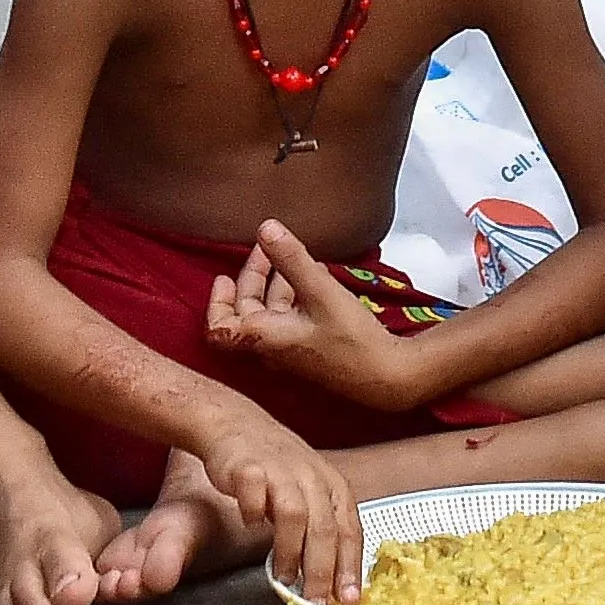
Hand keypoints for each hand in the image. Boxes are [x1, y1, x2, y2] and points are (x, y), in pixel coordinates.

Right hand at [199, 417, 364, 604]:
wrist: (234, 424)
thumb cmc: (275, 465)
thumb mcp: (309, 492)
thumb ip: (321, 529)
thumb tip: (332, 581)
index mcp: (332, 485)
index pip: (350, 530)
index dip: (351, 567)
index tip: (349, 599)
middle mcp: (311, 476)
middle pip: (325, 528)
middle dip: (323, 571)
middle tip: (317, 602)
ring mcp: (280, 470)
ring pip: (295, 515)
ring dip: (291, 551)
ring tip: (285, 579)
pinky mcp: (248, 466)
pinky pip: (254, 493)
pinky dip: (253, 513)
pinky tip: (251, 526)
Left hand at [206, 222, 425, 410]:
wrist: (387, 378)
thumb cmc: (352, 341)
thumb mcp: (320, 292)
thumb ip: (292, 259)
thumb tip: (266, 226)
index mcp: (263, 338)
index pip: (219, 329)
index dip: (216, 303)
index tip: (223, 277)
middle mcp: (272, 348)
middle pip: (247, 312)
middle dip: (253, 277)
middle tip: (265, 248)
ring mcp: (292, 351)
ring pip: (272, 314)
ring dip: (275, 285)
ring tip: (289, 256)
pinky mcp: (312, 350)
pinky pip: (292, 320)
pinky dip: (295, 297)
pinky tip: (314, 277)